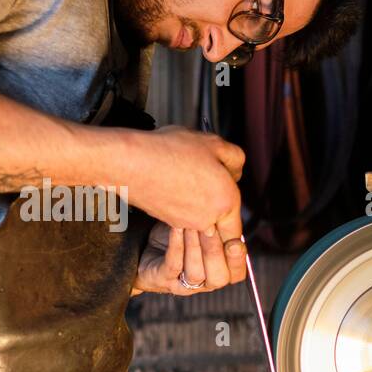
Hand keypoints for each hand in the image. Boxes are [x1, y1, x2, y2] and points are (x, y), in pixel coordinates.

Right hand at [118, 126, 244, 237]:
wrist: (132, 162)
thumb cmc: (170, 151)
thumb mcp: (213, 143)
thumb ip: (235, 158)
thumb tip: (235, 171)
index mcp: (227, 201)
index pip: (238, 228)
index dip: (235, 214)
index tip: (230, 202)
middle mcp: (208, 219)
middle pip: (220, 223)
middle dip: (217, 206)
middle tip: (207, 182)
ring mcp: (186, 222)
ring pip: (200, 218)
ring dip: (198, 202)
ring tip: (187, 175)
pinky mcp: (167, 220)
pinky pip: (183, 215)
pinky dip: (181, 202)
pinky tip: (173, 180)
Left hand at [133, 221, 247, 294]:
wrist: (143, 247)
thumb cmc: (176, 236)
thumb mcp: (200, 227)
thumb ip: (218, 223)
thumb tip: (230, 205)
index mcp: (218, 271)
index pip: (236, 273)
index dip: (238, 260)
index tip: (234, 242)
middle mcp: (203, 282)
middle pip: (219, 277)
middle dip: (215, 251)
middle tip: (211, 227)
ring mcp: (182, 285)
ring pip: (196, 272)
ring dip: (195, 246)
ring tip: (192, 223)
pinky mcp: (162, 280)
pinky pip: (174, 265)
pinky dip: (177, 245)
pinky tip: (177, 227)